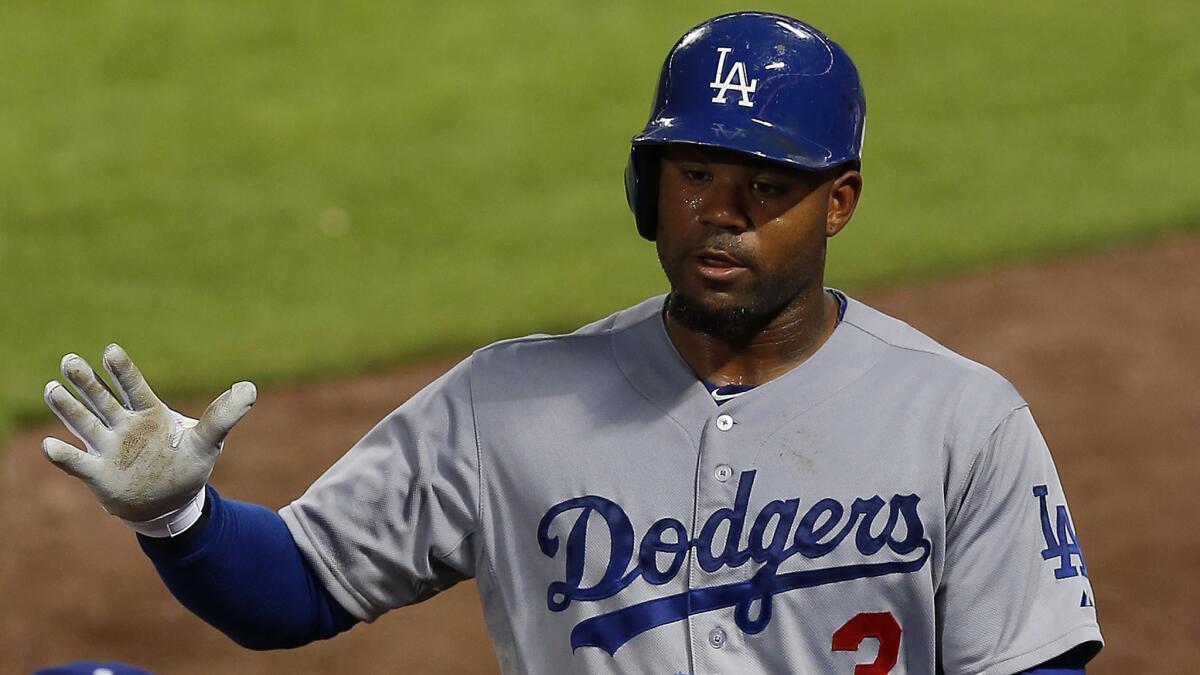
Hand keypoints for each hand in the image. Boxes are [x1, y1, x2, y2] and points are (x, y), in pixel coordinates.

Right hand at [41, 343, 255, 522]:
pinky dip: (63, 455)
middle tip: (70, 360)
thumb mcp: (209, 440)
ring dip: (67, 407)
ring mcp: (108, 448)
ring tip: (52, 387)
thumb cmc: (186, 465)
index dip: (122, 370)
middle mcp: (124, 425)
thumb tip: (250, 388)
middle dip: (86, 381)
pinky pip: (77, 462)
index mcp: (150, 413)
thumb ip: (224, 415)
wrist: (170, 502)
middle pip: (102, 399)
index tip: (109, 350)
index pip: (133, 387)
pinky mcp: (98, 473)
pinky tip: (49, 444)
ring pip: (84, 423)